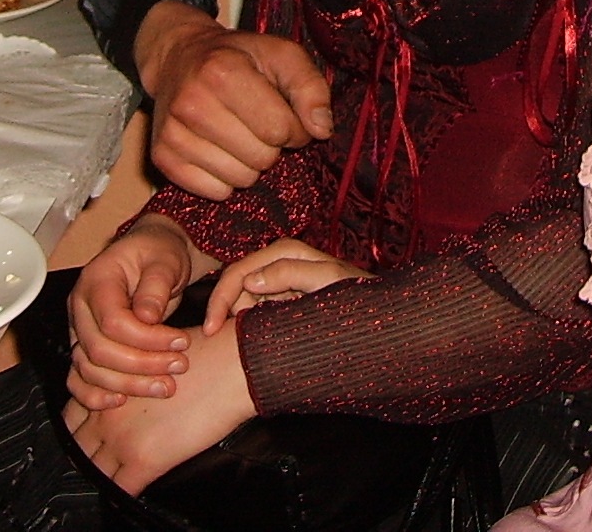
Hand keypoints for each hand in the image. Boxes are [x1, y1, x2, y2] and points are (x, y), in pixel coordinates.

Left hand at [65, 316, 256, 494]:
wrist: (233, 365)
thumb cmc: (207, 353)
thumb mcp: (157, 354)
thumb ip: (134, 375)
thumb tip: (135, 389)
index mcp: (110, 382)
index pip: (72, 412)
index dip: (77, 426)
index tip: (84, 434)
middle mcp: (108, 411)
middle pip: (75, 444)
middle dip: (82, 453)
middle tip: (94, 459)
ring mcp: (122, 438)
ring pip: (92, 470)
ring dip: (100, 474)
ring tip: (113, 475)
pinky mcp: (145, 460)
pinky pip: (120, 490)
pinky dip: (121, 493)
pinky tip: (133, 487)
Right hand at [67, 215, 204, 410]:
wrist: (151, 255)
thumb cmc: (157, 254)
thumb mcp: (165, 260)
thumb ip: (156, 286)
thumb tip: (148, 317)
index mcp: (97, 280)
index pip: (113, 322)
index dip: (148, 339)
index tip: (182, 342)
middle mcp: (80, 307)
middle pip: (99, 350)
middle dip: (142, 366)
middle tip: (179, 367)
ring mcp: (79, 329)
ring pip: (89, 369)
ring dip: (128, 384)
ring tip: (165, 386)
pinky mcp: (84, 347)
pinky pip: (78, 379)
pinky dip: (95, 396)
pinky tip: (122, 401)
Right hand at [135, 4, 334, 199]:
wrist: (179, 56)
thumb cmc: (238, 57)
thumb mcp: (281, 55)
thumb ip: (310, 87)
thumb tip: (321, 130)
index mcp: (223, 72)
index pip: (280, 129)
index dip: (294, 127)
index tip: (285, 114)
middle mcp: (192, 104)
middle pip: (262, 158)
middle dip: (272, 145)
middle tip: (260, 123)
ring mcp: (173, 133)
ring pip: (240, 179)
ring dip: (250, 163)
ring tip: (240, 134)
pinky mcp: (162, 157)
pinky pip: (215, 192)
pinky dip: (226, 178)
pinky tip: (221, 149)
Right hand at [202, 239, 369, 331]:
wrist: (380, 320)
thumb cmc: (359, 298)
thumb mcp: (329, 281)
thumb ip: (291, 273)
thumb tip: (250, 281)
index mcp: (286, 251)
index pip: (239, 271)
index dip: (220, 299)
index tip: (211, 331)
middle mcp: (280, 263)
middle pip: (235, 285)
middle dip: (227, 312)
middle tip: (228, 340)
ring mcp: (281, 283)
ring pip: (243, 301)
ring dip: (240, 321)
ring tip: (255, 339)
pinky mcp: (284, 302)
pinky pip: (256, 313)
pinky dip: (251, 326)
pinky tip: (259, 340)